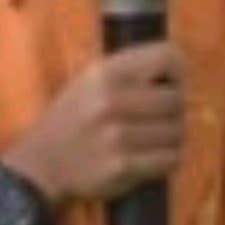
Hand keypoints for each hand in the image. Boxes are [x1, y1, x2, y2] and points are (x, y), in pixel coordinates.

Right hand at [3, 43, 188, 208]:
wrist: (42, 163)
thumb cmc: (73, 118)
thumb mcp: (91, 80)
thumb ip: (132, 71)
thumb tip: (182, 69)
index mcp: (105, 72)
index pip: (167, 58)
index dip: (177, 72)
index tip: (171, 85)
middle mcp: (111, 100)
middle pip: (176, 99)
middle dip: (175, 111)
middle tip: (161, 120)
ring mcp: (117, 136)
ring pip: (177, 132)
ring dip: (172, 138)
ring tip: (154, 140)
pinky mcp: (123, 166)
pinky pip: (170, 159)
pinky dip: (168, 160)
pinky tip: (153, 158)